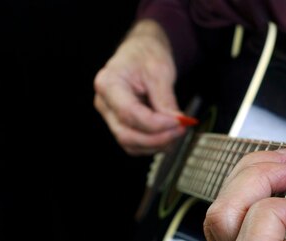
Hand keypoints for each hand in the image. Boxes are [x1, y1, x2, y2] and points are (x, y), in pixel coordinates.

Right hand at [93, 19, 184, 155]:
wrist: (140, 51)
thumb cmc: (145, 54)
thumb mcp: (159, 70)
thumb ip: (165, 99)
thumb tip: (176, 122)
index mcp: (108, 83)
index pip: (129, 113)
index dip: (155, 124)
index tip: (178, 122)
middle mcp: (104, 103)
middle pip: (126, 134)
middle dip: (156, 138)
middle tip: (181, 129)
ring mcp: (110, 116)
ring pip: (130, 144)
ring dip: (156, 144)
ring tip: (177, 132)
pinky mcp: (120, 124)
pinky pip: (134, 144)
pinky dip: (152, 144)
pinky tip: (168, 135)